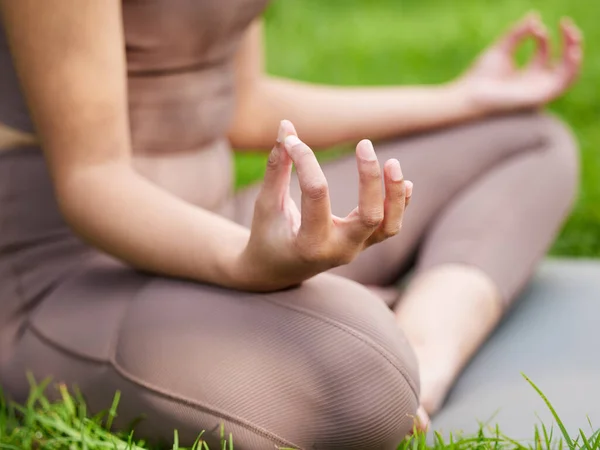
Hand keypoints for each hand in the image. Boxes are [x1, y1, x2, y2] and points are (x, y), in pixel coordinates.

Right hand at [233, 120, 412, 290]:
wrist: (276, 271)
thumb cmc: (267, 235)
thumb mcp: (266, 204)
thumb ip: (277, 167)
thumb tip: (285, 126)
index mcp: (309, 244)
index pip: (316, 194)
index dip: (305, 161)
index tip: (292, 141)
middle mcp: (338, 250)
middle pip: (369, 215)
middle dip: (370, 179)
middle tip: (365, 144)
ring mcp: (355, 249)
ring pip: (389, 225)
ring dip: (394, 195)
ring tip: (392, 162)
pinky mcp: (363, 244)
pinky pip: (389, 227)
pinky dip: (400, 204)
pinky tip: (404, 181)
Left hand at [456, 13, 582, 114]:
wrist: (469, 95)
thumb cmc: (480, 77)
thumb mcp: (502, 49)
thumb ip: (518, 33)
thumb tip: (534, 16)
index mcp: (527, 75)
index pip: (545, 52)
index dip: (544, 37)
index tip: (535, 27)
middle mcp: (535, 84)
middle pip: (561, 62)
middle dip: (568, 42)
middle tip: (566, 24)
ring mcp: (539, 91)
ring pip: (568, 72)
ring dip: (574, 52)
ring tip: (573, 34)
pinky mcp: (540, 97)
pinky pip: (564, 83)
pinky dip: (572, 67)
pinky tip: (572, 51)